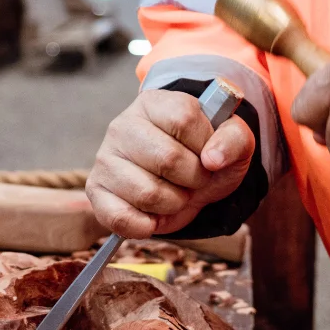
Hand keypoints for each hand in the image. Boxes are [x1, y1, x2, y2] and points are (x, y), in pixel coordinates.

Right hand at [86, 89, 254, 238]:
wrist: (185, 177)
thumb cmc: (204, 153)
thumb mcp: (231, 139)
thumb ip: (233, 140)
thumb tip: (213, 159)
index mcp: (154, 103)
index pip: (184, 119)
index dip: (207, 144)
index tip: (209, 153)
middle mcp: (123, 125)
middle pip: (167, 159)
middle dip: (193, 179)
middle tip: (193, 179)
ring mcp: (106, 157)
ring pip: (147, 193)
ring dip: (174, 204)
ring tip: (174, 194)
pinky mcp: (96, 190)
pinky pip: (121, 218)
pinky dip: (146, 226)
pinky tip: (154, 216)